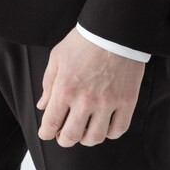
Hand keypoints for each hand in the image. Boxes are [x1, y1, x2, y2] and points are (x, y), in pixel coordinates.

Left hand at [36, 27, 145, 147]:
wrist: (114, 30)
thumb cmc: (84, 41)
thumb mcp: (58, 57)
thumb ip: (48, 83)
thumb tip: (43, 105)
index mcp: (65, 88)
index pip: (51, 124)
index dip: (46, 133)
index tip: (47, 133)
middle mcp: (85, 100)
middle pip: (72, 136)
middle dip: (64, 139)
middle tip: (65, 135)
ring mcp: (107, 103)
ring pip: (95, 138)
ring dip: (86, 138)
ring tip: (85, 131)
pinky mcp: (126, 102)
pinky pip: (118, 130)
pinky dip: (109, 133)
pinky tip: (105, 125)